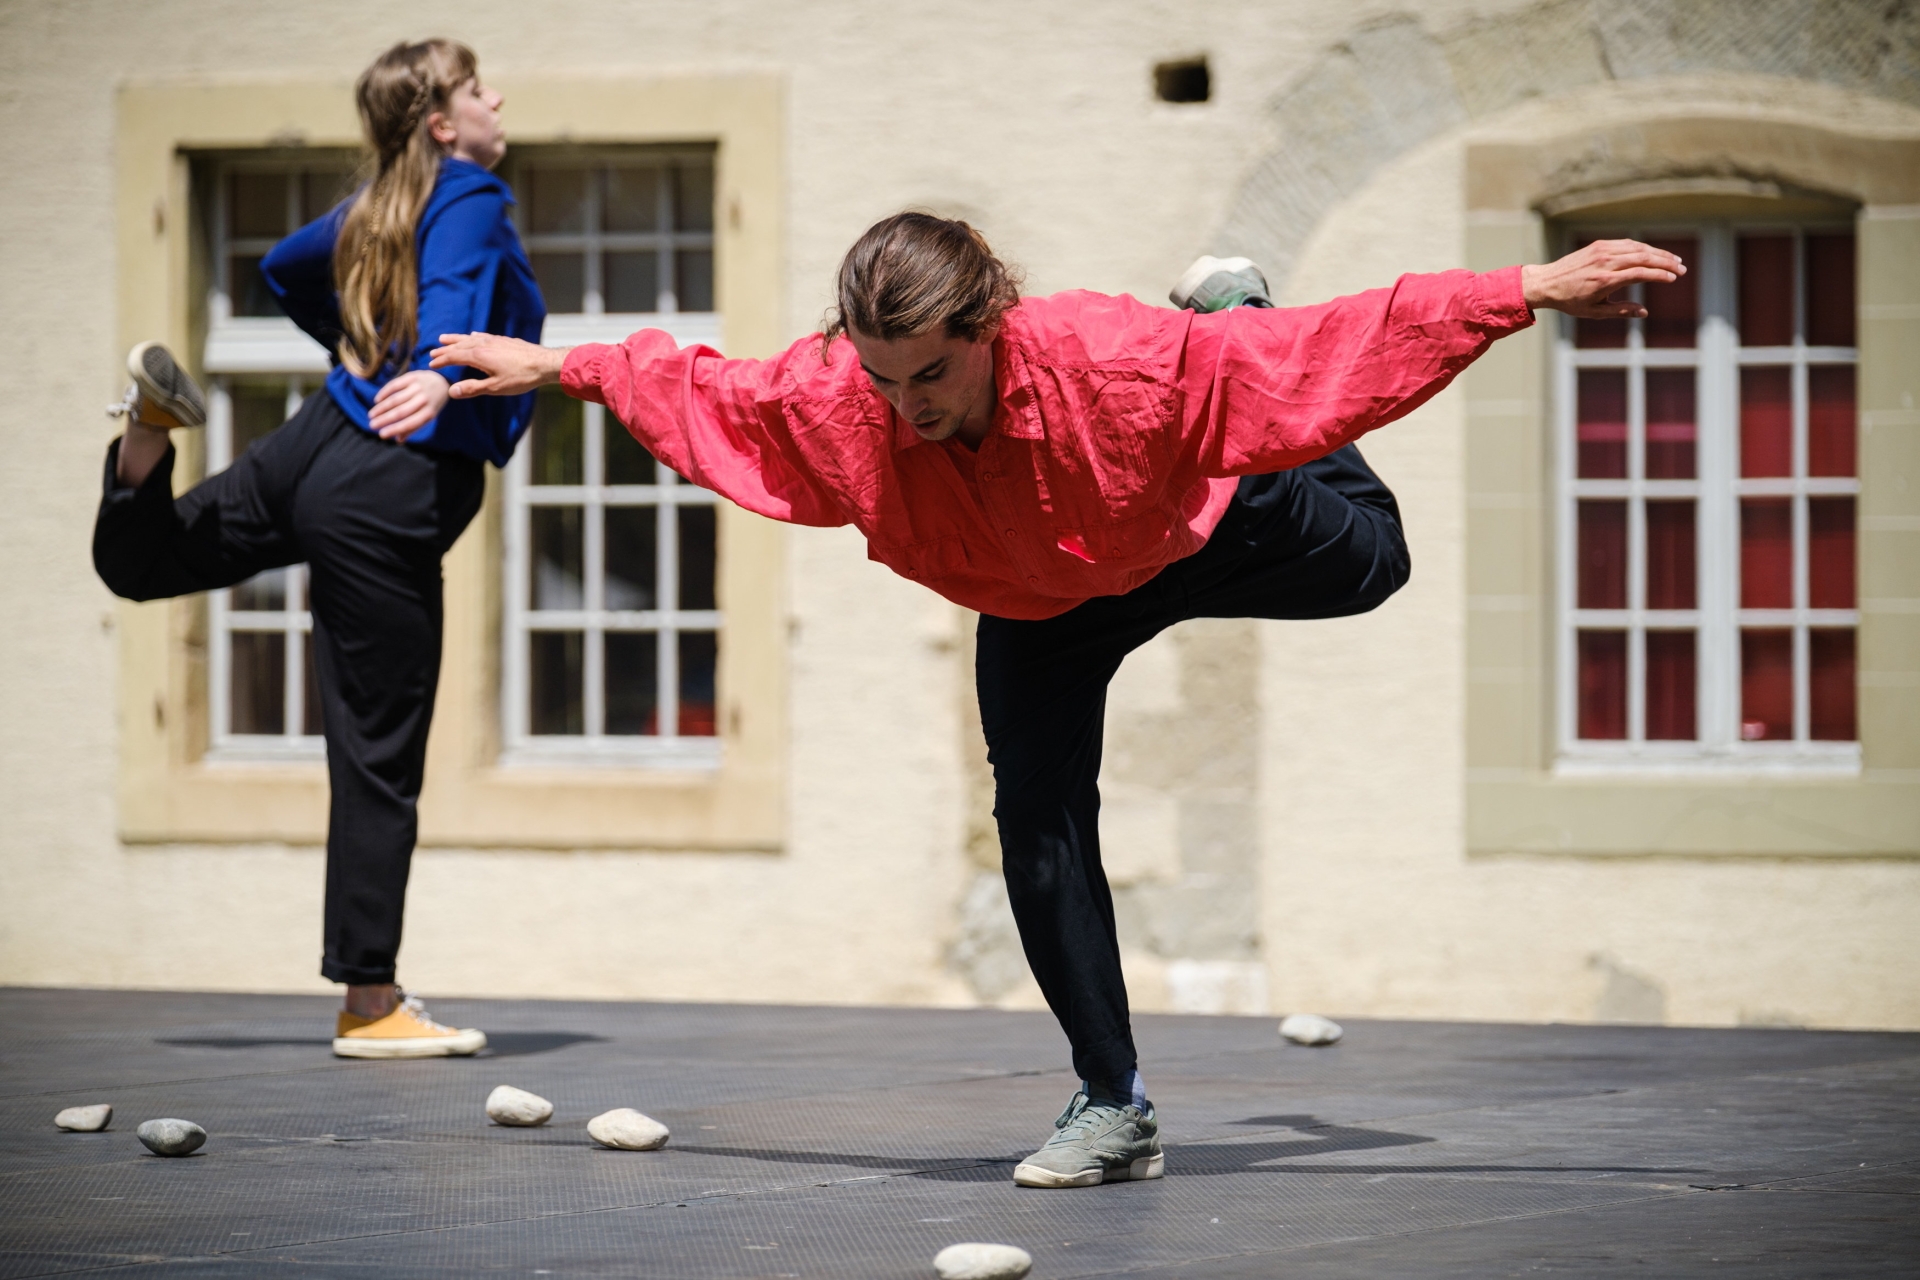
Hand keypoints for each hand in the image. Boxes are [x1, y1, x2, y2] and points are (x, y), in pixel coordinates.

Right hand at [369, 369, 450, 440]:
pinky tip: (377, 400)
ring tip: (371, 415)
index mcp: (429, 413)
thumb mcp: (427, 417)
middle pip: (400, 412)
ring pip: (395, 399)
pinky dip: (384, 393)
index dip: (395, 429)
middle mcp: (424, 400)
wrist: (442, 382)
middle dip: (384, 419)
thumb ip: (413, 428)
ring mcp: (418, 387)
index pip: (409, 423)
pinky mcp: (412, 377)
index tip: (381, 434)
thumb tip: (398, 440)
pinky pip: (394, 385)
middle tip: (371, 425)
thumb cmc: (431, 404)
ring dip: (381, 408)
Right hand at [430, 333, 567, 398]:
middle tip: (433, 352)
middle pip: (459, 345)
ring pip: (470, 338)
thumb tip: (451, 391)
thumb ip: (473, 388)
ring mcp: (495, 340)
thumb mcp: (495, 387)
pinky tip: (473, 335)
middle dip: (445, 349)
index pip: (454, 356)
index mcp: (479, 355)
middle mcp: (484, 344)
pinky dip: (473, 336)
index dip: (442, 361)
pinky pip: (483, 336)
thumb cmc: (521, 377)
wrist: (544, 363)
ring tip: (445, 338)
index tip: (431, 364)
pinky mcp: (504, 340)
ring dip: (456, 339)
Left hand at [1521, 240, 1686, 319]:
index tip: (1674, 278)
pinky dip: (1643, 248)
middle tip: (1682, 269)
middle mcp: (1605, 262)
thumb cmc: (1570, 301)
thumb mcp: (1594, 312)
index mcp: (1605, 280)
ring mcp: (1602, 250)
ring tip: (1674, 261)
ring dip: (1658, 253)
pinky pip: (1627, 243)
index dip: (1660, 275)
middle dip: (1666, 262)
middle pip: (1644, 257)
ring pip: (1638, 248)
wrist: (1546, 282)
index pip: (1641, 273)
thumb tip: (1644, 312)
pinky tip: (1654, 254)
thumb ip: (1621, 311)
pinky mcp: (1599, 244)